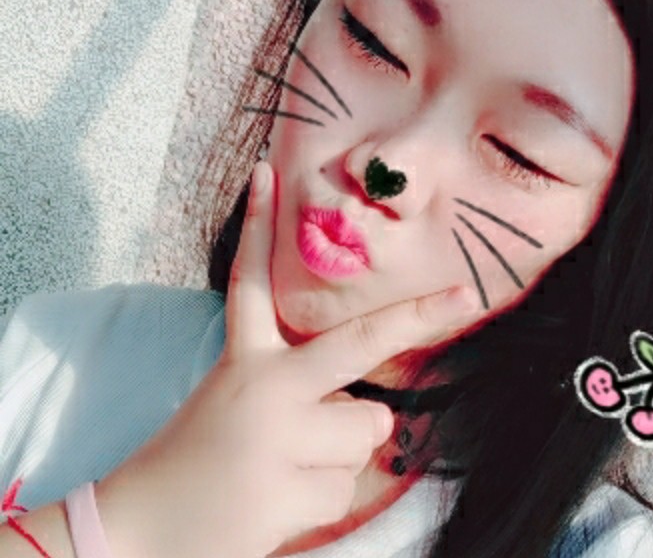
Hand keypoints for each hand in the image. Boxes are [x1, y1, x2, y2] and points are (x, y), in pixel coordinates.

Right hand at [95, 160, 479, 557]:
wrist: (144, 529)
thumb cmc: (199, 459)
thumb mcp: (238, 403)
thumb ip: (301, 389)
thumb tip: (378, 410)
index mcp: (244, 361)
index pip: (251, 281)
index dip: (259, 226)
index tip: (264, 174)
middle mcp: (264, 386)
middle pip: (357, 339)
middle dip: (417, 315)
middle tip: (464, 295)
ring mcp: (277, 435)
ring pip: (366, 427)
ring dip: (341, 449)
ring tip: (290, 463)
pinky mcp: (286, 489)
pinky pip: (348, 484)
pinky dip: (323, 494)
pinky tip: (281, 497)